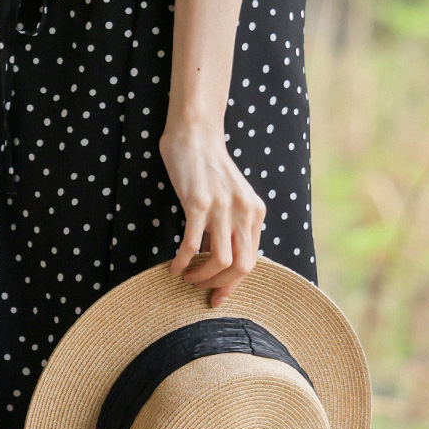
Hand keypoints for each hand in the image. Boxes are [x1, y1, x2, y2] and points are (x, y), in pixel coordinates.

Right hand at [159, 118, 265, 306]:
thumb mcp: (231, 195)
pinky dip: (183, 262)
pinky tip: (173, 267)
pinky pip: (192, 245)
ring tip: (187, 277)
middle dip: (220, 286)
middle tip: (201, 289)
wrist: (195, 132)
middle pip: (242, 266)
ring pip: (220, 261)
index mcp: (255, 211)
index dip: (233, 283)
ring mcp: (222, 208)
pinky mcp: (198, 203)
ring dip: (202, 277)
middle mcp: (244, 211)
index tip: (217, 296)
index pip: (252, 260)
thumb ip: (232, 223)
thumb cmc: (208, 164)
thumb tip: (218, 258)